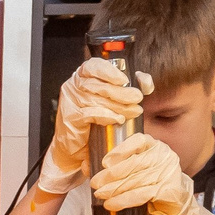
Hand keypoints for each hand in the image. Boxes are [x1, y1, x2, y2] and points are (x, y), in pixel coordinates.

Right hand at [39, 59, 147, 193]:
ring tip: (133, 111)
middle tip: (137, 98)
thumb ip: (128, 87)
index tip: (124, 79)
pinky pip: (90, 113)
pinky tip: (117, 120)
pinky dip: (106, 116)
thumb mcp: (111, 101)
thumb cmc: (93, 122)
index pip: (93, 66)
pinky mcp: (70, 117)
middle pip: (99, 85)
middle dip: (122, 92)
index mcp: (82, 77)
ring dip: (119, 106)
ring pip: (97, 99)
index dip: (109, 71)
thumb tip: (145, 80)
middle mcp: (73, 86)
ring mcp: (69, 101)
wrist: (75, 148)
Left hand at [91, 135, 214, 214]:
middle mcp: (164, 156)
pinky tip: (112, 204)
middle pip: (134, 163)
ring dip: (114, 189)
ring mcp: (169, 172)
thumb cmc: (150, 187)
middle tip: (95, 183)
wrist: (174, 208)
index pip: (139, 140)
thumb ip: (112, 167)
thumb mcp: (132, 173)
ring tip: (100, 195)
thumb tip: (86, 165)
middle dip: (111, 175)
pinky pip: (142, 194)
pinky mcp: (170, 190)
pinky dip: (124, 200)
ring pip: (136, 180)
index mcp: (154, 146)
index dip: (121, 150)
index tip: (105, 161)